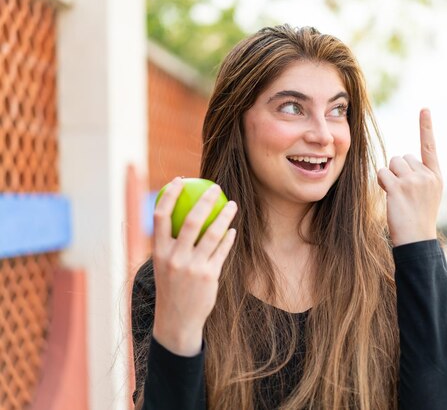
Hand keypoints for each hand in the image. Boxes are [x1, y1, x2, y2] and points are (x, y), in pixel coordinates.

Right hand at [151, 177, 237, 355]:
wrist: (177, 321)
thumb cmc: (171, 287)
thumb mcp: (164, 265)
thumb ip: (170, 243)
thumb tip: (179, 215)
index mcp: (159, 252)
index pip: (161, 216)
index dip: (170, 195)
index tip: (180, 180)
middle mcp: (174, 257)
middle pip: (191, 220)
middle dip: (205, 200)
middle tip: (215, 187)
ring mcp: (192, 267)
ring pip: (212, 234)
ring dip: (224, 216)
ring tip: (232, 204)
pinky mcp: (209, 276)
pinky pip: (222, 251)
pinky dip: (228, 238)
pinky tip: (233, 230)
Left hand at [377, 109, 442, 246]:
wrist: (417, 240)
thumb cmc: (418, 218)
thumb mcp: (428, 194)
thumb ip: (419, 176)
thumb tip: (401, 160)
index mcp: (436, 176)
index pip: (429, 146)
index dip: (426, 127)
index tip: (424, 109)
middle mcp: (427, 175)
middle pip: (402, 157)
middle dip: (398, 171)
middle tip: (403, 193)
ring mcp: (413, 181)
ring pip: (391, 164)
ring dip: (389, 176)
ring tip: (397, 195)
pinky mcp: (398, 188)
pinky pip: (382, 173)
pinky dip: (381, 182)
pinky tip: (389, 195)